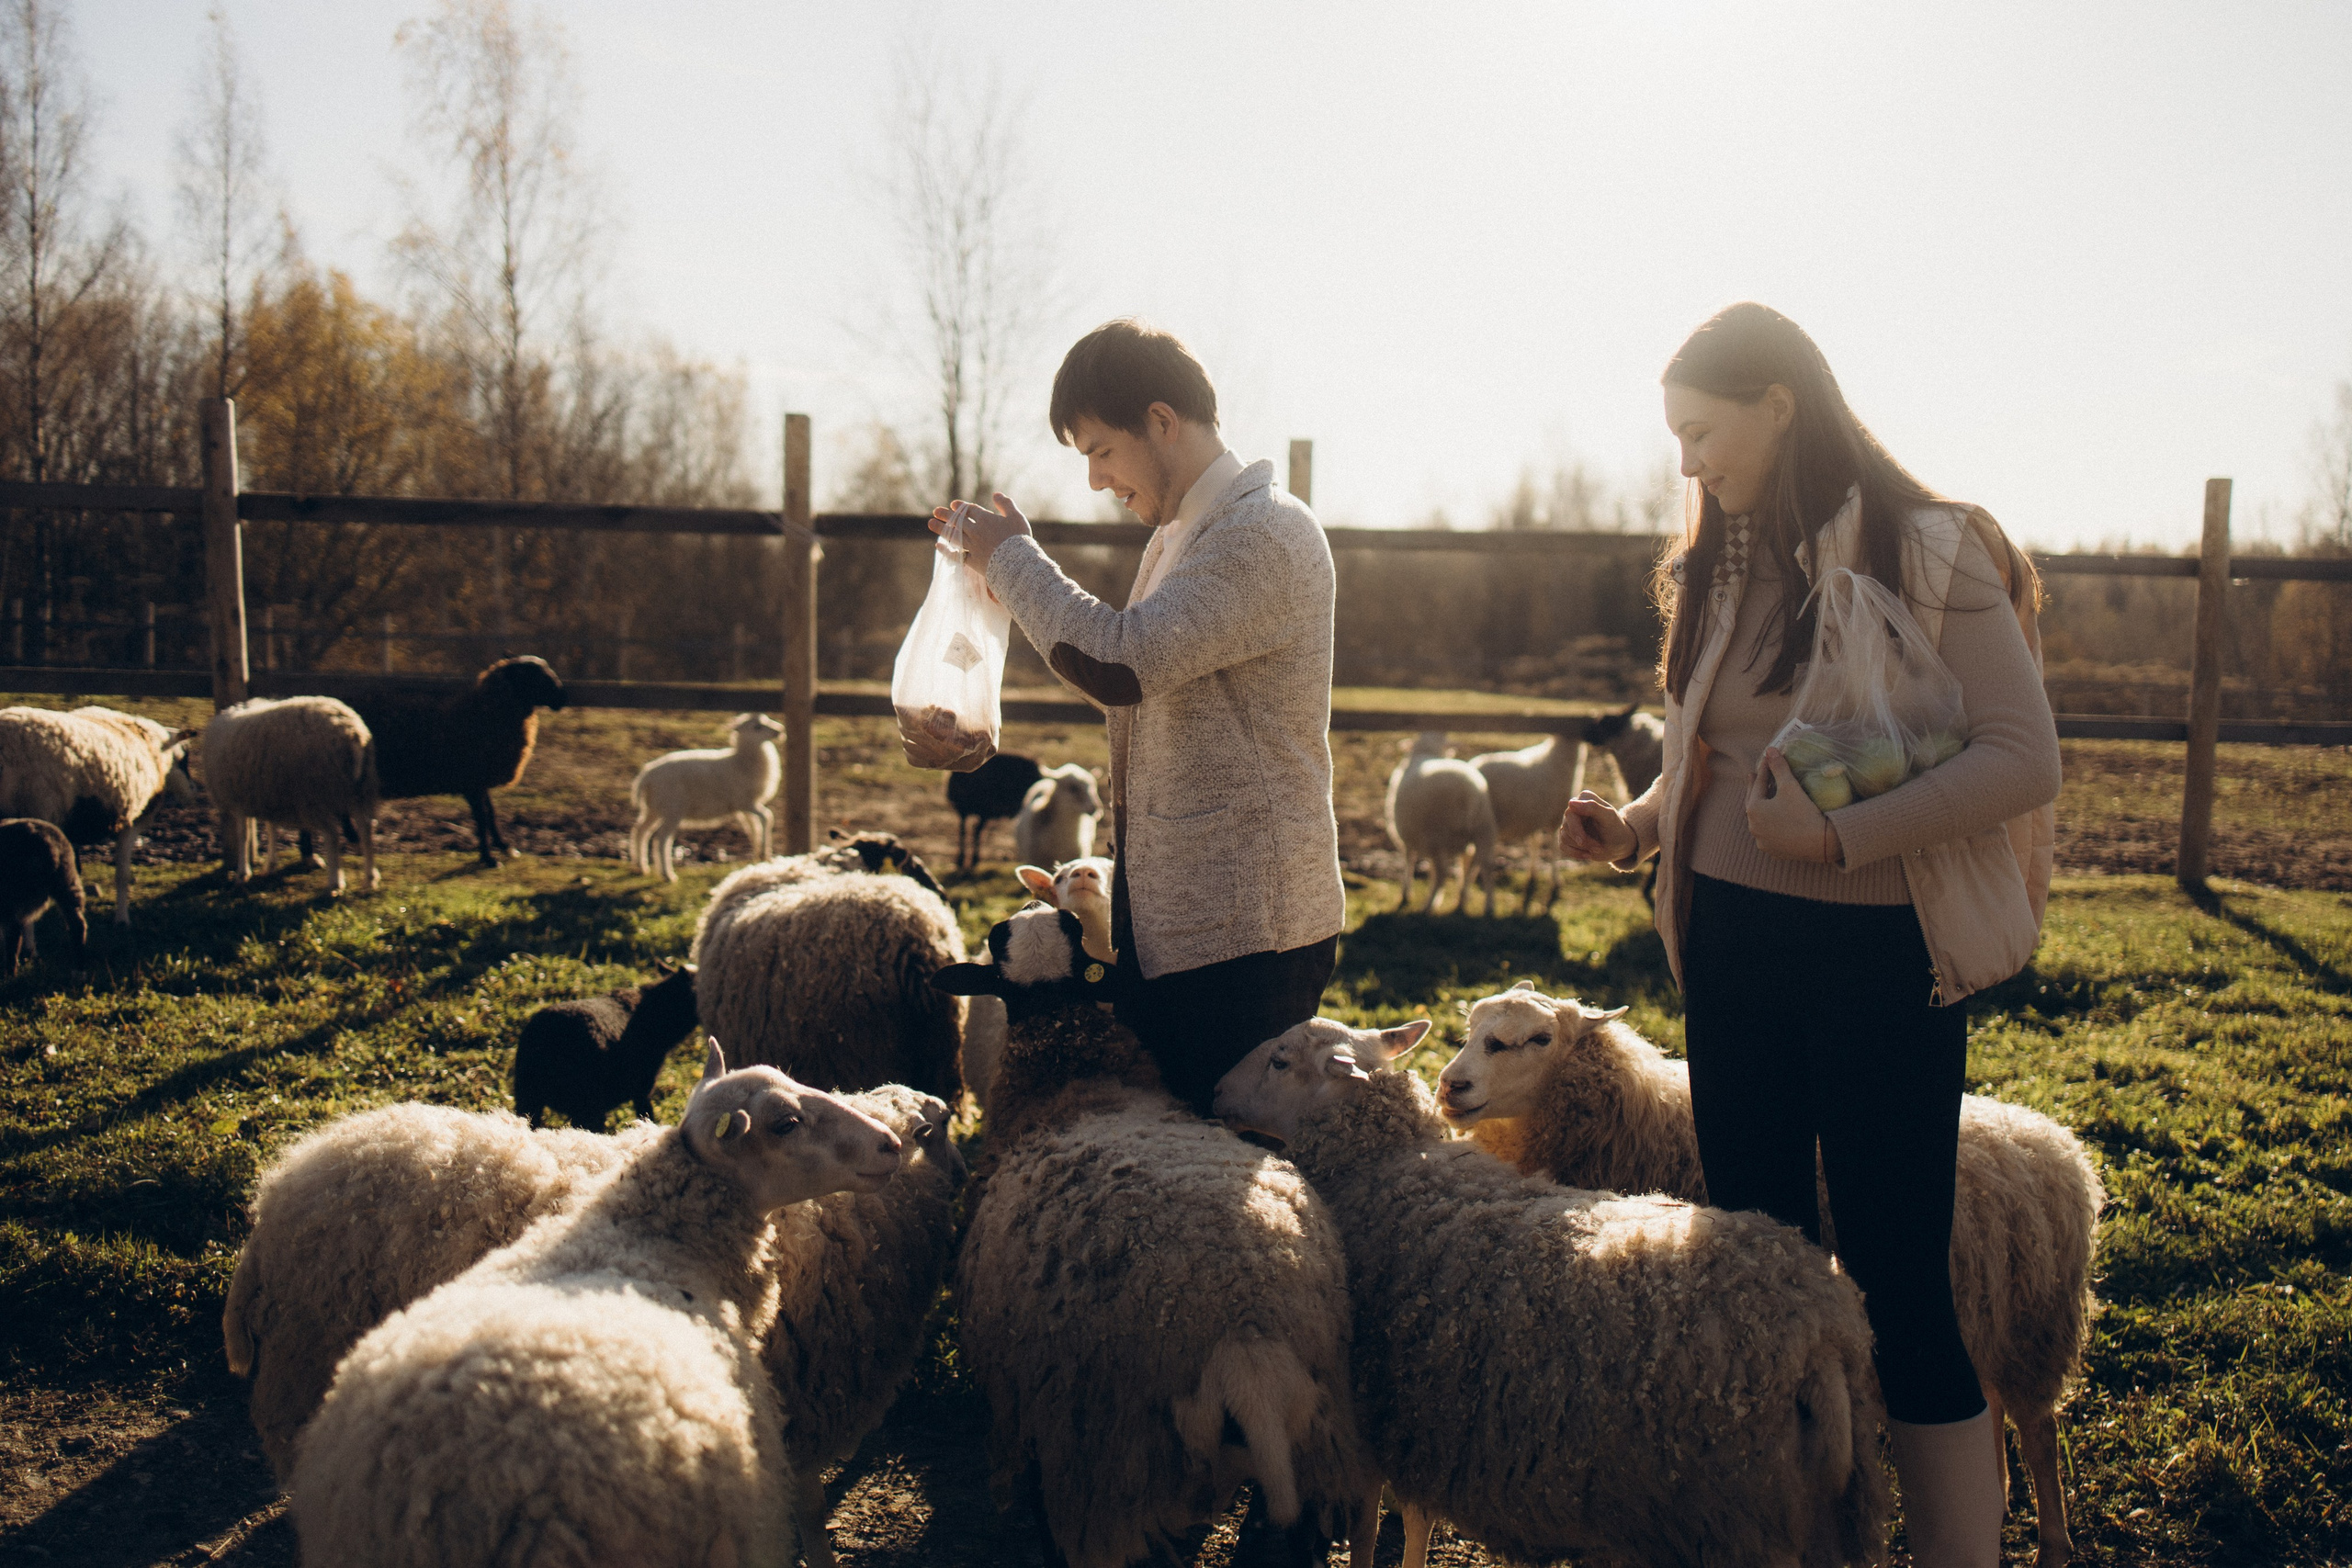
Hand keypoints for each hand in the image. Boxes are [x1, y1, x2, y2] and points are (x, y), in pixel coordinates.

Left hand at [927, 492, 1031, 573]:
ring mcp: (972, 546)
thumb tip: (996, 494)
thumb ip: (1006, 504)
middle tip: (935, 511)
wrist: (1017, 562)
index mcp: (985, 519)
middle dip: (946, 515)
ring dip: (941, 529)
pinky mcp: (972, 561)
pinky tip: (938, 546)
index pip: (969, 510)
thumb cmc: (1019, 538)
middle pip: (957, 521)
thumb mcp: (1016, 517)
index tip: (953, 504)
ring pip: (953, 535)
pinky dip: (946, 551)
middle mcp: (975, 531)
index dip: (961, 506)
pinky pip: (956, 555)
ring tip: (931, 523)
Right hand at [1558, 791, 1637, 863]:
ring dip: (1582, 848)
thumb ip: (1593, 807)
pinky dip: (1576, 853)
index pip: (1570, 814)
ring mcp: (1569, 822)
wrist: (1619, 845)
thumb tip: (1571, 803)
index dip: (1577, 830)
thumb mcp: (1609, 818)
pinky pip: (1562, 846)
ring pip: (1564, 837)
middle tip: (1599, 848)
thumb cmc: (1616, 829)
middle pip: (1566, 827)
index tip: (1585, 842)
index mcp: (1584, 798)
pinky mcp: (1567, 835)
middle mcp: (1574, 808)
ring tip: (1598, 849)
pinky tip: (1588, 855)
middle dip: (1583, 841)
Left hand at [1745, 747, 1842, 863]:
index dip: (1764, 769)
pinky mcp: (1773, 851)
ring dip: (1760, 808)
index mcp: (1753, 810)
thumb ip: (1779, 767)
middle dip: (1754, 788)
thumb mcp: (1790, 786)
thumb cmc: (1804, 811)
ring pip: (1759, 820)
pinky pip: (1768, 834)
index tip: (1767, 758)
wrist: (1821, 843)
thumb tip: (1770, 749)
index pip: (1758, 784)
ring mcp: (1762, 841)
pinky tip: (1772, 822)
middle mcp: (1753, 827)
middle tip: (1753, 776)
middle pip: (1753, 802)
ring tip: (1761, 798)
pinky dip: (1769, 825)